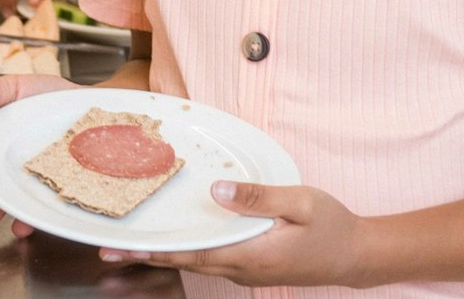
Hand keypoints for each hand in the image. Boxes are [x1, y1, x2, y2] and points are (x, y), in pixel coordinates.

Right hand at [0, 74, 78, 235]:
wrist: (89, 101)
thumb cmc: (50, 97)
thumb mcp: (22, 88)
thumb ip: (0, 91)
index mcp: (2, 150)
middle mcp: (19, 170)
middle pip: (3, 192)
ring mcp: (43, 179)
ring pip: (28, 203)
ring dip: (20, 217)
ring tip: (18, 226)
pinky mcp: (66, 185)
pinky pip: (57, 205)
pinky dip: (54, 216)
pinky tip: (54, 220)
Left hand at [101, 181, 365, 286]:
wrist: (356, 256)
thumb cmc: (332, 226)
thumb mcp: (300, 202)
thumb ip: (257, 196)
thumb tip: (215, 191)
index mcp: (250, 254)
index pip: (192, 253)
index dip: (155, 250)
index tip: (123, 248)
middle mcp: (242, 269)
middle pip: (186, 262)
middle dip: (147, 257)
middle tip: (107, 251)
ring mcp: (246, 272)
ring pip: (197, 263)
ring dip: (165, 255)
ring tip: (132, 247)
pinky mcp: (252, 268)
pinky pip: (212, 260)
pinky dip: (189, 252)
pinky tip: (179, 241)